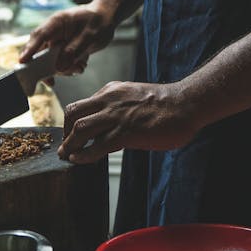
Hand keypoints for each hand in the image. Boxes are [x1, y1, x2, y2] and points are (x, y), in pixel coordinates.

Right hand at [18, 4, 114, 74]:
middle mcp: (53, 33)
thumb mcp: (89, 35)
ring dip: (63, 69)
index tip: (23, 62)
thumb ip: (74, 51)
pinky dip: (70, 68)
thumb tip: (59, 67)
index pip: (39, 36)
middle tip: (51, 81)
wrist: (106, 19)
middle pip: (40, 53)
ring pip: (51, 62)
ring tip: (79, 66)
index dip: (29, 49)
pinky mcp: (63, 51)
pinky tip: (81, 65)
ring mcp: (57, 43)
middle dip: (47, 68)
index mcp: (56, 23)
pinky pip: (61, 64)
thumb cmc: (98, 20)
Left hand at [57, 80, 198, 162]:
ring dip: (70, 145)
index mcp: (112, 90)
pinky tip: (79, 160)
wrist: (185, 104)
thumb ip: (122, 109)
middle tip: (65, 146)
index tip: (72, 133)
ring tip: (67, 156)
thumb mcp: (137, 98)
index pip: (83, 104)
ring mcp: (115, 116)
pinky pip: (96, 145)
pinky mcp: (124, 132)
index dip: (73, 120)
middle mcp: (109, 100)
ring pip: (79, 128)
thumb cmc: (167, 105)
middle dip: (65, 131)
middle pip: (73, 112)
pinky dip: (83, 155)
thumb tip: (114, 127)